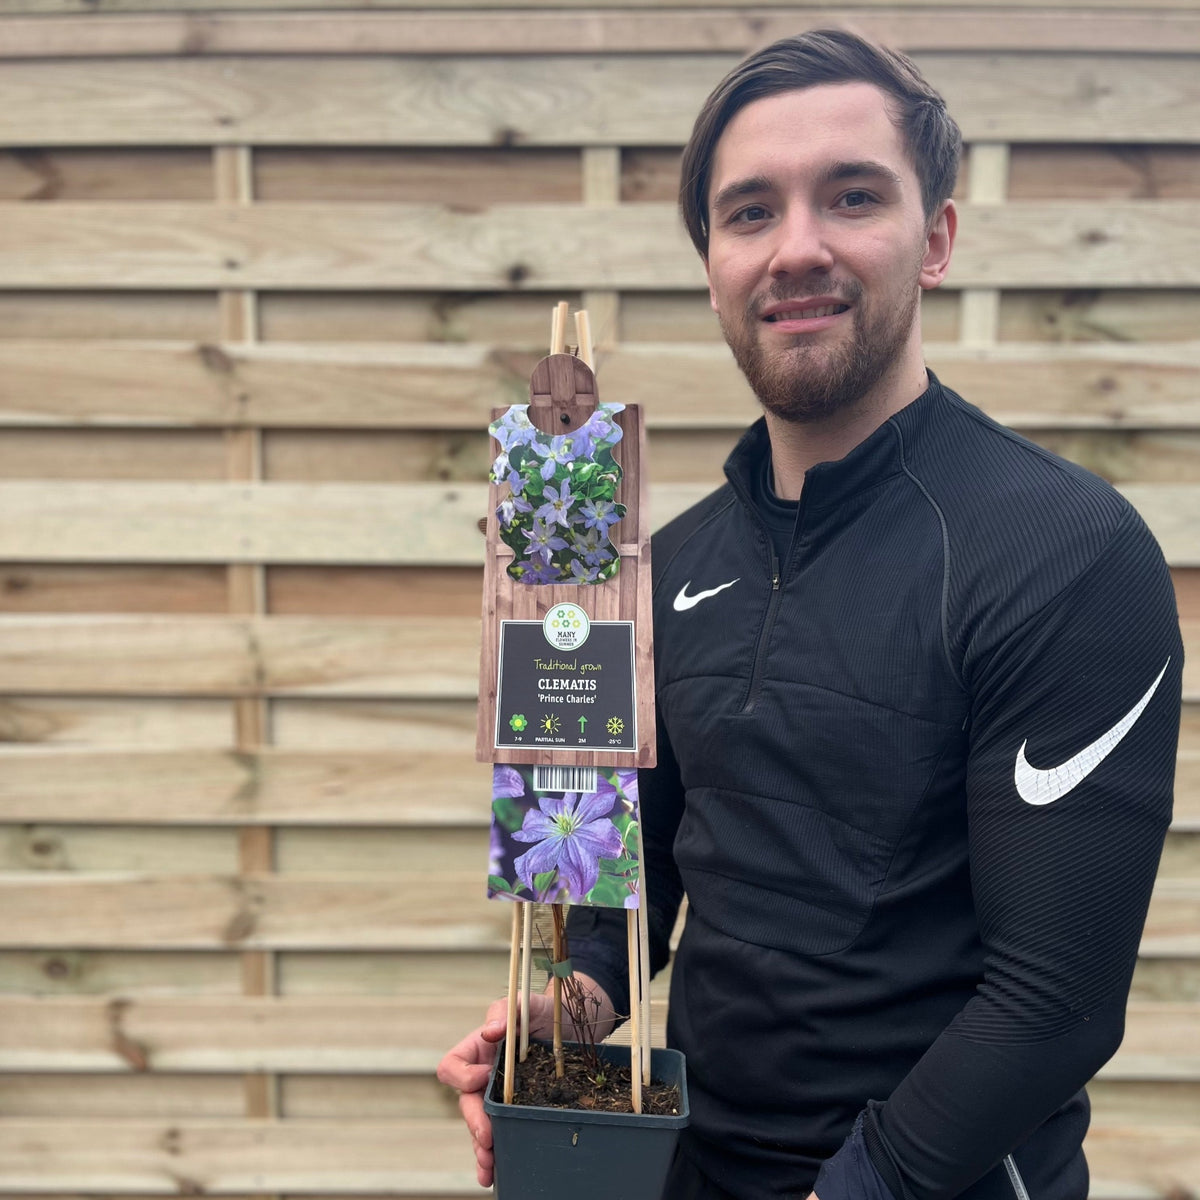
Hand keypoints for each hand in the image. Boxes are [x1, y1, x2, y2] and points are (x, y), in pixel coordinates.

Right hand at [436, 993, 556, 1187]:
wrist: (567, 1026)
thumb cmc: (541, 1011)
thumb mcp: (524, 1003)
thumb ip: (505, 1011)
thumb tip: (491, 1031)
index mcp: (477, 1049)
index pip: (452, 1066)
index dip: (462, 1076)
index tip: (484, 1075)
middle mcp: (483, 1076)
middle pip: (466, 1104)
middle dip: (474, 1123)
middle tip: (487, 1138)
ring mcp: (497, 1096)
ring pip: (480, 1126)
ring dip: (481, 1148)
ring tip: (489, 1166)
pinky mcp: (514, 1110)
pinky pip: (500, 1133)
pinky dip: (495, 1155)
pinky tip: (495, 1174)